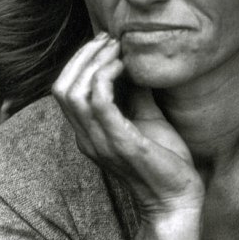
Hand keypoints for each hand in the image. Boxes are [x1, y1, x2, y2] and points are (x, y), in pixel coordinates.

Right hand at [52, 33, 203, 217]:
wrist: (177, 199)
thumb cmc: (164, 162)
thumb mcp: (147, 119)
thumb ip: (135, 94)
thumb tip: (136, 63)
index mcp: (88, 133)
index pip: (64, 91)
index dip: (79, 61)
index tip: (106, 43)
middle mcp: (86, 138)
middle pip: (61, 87)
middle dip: (83, 56)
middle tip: (109, 40)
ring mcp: (100, 142)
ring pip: (73, 92)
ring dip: (94, 62)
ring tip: (117, 49)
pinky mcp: (120, 143)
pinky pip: (99, 102)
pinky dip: (107, 77)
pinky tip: (125, 67)